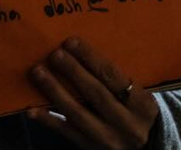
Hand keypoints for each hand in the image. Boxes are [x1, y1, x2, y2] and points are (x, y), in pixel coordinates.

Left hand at [26, 36, 159, 149]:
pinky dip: (48, 120)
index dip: (90, 58)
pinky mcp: (91, 148)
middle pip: (95, 93)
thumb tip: (83, 51)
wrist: (149, 148)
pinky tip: (32, 109)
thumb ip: (119, 81)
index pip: (113, 76)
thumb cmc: (139, 113)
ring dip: (55, 91)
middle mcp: (126, 123)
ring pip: (78, 113)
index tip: (71, 41)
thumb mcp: (139, 97)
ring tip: (38, 72)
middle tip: (54, 53)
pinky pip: (67, 133)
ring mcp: (108, 139)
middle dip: (72, 71)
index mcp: (142, 104)